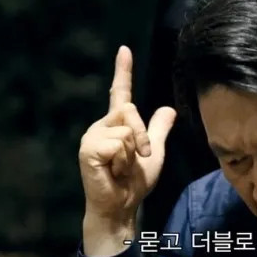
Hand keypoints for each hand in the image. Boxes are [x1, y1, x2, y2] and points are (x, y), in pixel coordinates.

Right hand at [79, 46, 175, 256]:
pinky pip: (118, 143)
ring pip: (126, 128)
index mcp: (116, 125)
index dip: (123, 71)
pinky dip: (123, 160)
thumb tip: (168, 109)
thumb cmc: (134, 183)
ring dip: (133, 151)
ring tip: (122, 167)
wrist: (123, 206)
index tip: (125, 49)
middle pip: (129, 109)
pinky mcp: (88, 149)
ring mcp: (92, 136)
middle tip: (142, 156)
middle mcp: (101, 126)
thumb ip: (158, 131)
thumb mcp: (155, 153)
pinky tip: (114, 171)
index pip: (119, 92)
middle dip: (143, 135)